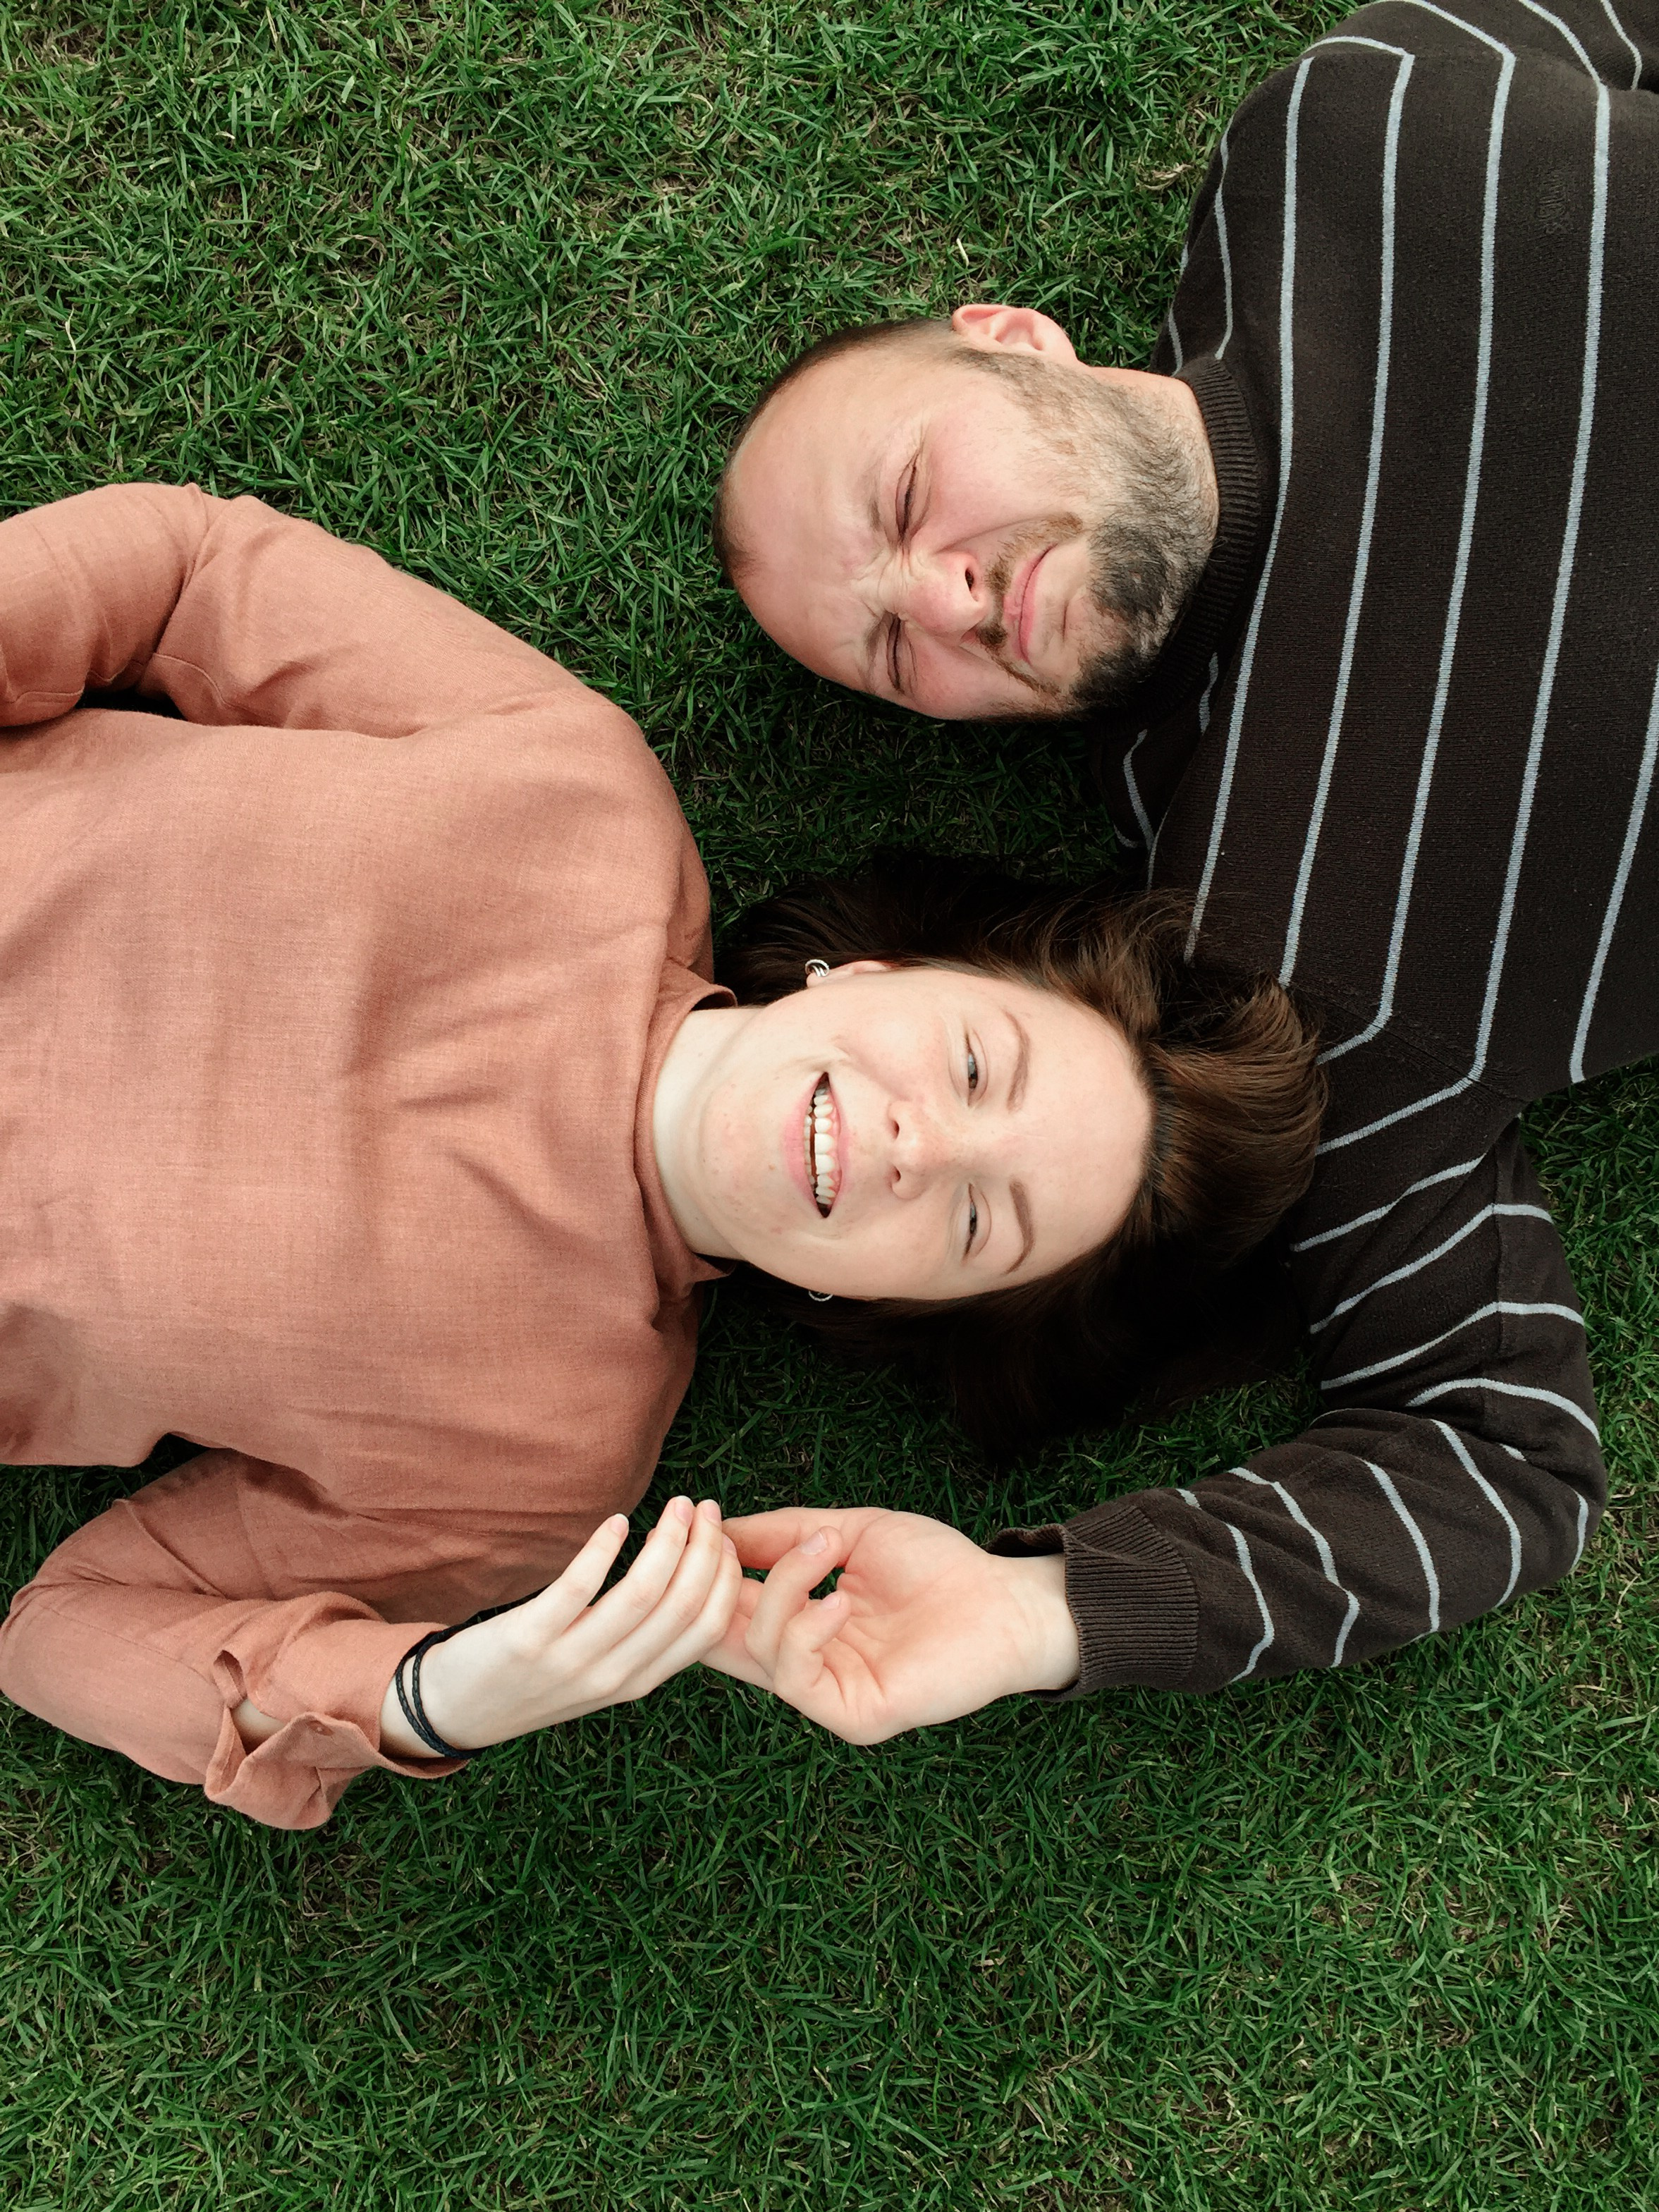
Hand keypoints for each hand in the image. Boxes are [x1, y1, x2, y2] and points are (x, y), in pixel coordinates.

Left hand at [379, 1496, 740, 1755]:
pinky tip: (617, 1520)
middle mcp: (611, 1677)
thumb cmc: (535, 1680)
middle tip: (703, 1507)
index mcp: (638, 1683)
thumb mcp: (601, 1675)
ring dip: (667, 1540)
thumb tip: (691, 1581)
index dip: (724, 1579)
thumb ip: (643, 1642)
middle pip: (683, 1606)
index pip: (706, 1630)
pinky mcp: (527, 1639)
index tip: (724, 1537)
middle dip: (704, 1548)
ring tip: (675, 1505)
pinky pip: (578, 1587)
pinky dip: (604, 1548)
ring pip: (642, 1594)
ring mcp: (570, 1660)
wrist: (456, 1711)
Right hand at [701, 1507, 1079, 1742]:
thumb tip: (717, 1525)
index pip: (724, 1605)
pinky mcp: (851, 1715)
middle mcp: (805, 1661)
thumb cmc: (939, 1566)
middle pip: (719, 1635)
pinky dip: (807, 1629)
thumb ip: (784, 1533)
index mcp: (800, 1622)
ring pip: (756, 1647)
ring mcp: (826, 1692)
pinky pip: (796, 1677)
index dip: (702, 1567)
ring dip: (782, 1587)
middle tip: (712, 1539)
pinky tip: (841, 1598)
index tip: (694, 1520)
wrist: (1004, 1600)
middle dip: (710, 1583)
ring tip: (826, 1551)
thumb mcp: (850, 1532)